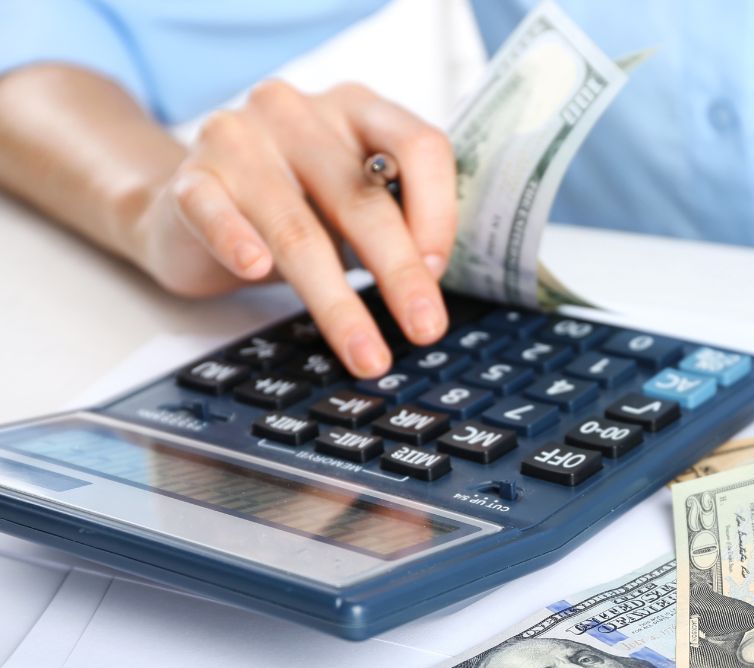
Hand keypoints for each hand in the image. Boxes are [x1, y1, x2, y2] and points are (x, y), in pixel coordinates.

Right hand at [130, 80, 455, 376]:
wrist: (193, 207)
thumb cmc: (294, 204)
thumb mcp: (352, 200)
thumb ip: (395, 218)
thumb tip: (431, 277)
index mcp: (356, 108)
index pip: (417, 145)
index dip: (439, 213)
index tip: (440, 271)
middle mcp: (298, 112)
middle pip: (362, 199)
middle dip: (400, 274)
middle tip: (424, 327)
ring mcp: (239, 140)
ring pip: (299, 229)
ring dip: (337, 301)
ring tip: (364, 352)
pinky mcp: (192, 178)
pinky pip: (215, 212)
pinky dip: (236, 241)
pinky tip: (255, 269)